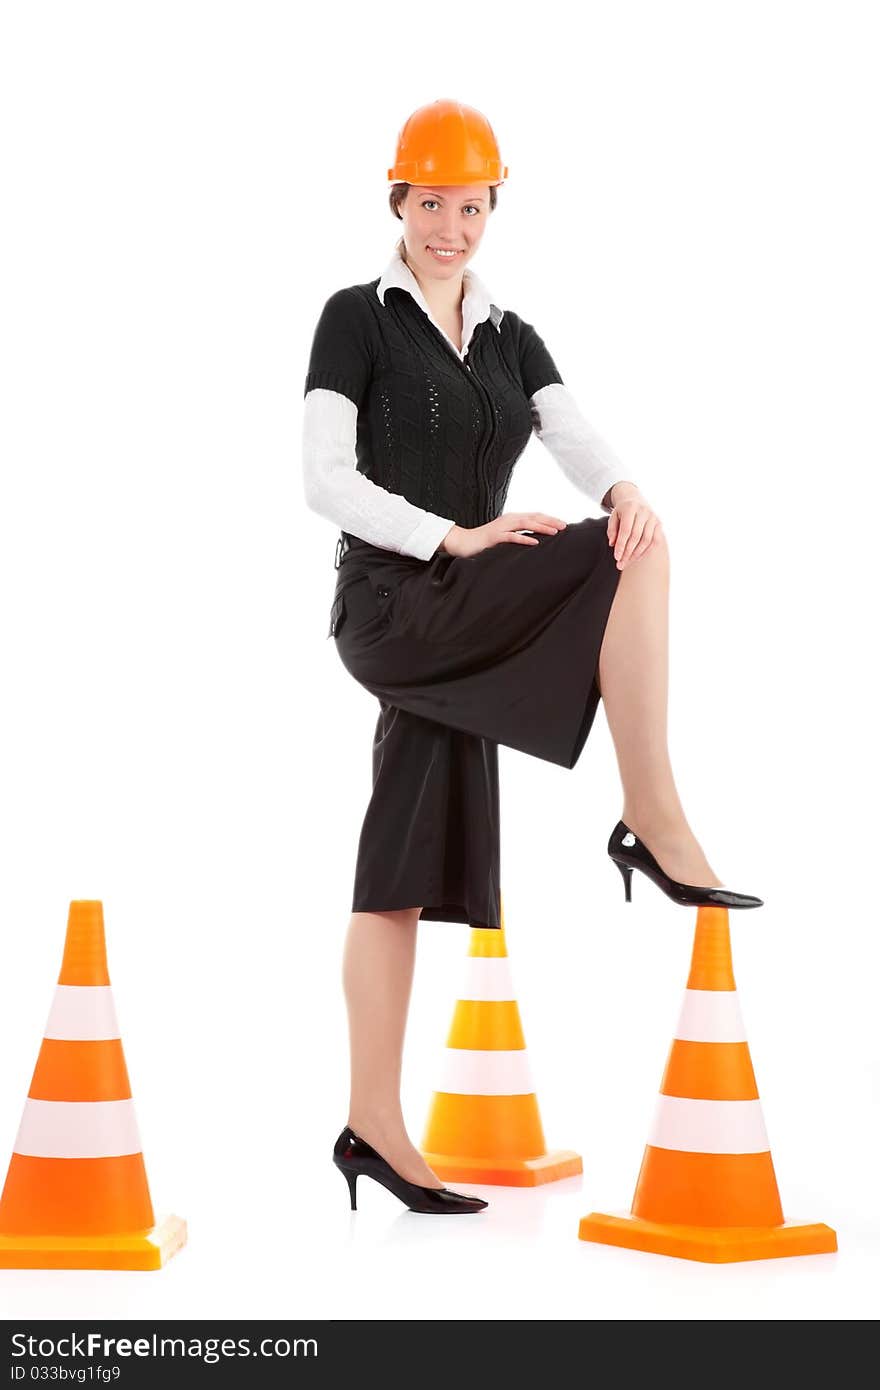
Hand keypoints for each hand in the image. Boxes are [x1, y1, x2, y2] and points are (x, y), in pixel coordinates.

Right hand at [440, 513, 567, 558]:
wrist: (463, 543)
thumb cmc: (485, 542)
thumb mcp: (505, 537)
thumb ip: (518, 536)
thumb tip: (535, 541)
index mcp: (512, 520)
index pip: (534, 516)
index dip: (549, 519)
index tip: (563, 524)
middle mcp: (508, 520)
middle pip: (533, 517)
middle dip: (550, 521)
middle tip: (565, 526)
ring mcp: (501, 528)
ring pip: (524, 524)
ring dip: (541, 527)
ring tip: (555, 532)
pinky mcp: (494, 537)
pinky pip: (511, 537)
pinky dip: (523, 539)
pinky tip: (535, 543)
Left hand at [606, 483, 662, 569]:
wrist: (635, 500)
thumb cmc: (622, 511)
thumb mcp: (613, 516)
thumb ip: (612, 530)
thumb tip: (613, 544)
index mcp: (630, 508)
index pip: (626, 530)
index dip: (621, 545)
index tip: (616, 557)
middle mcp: (644, 511)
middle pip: (636, 537)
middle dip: (627, 552)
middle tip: (620, 564)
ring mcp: (653, 517)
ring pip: (646, 540)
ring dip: (636, 554)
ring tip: (627, 562)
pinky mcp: (659, 523)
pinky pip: (655, 541)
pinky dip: (646, 551)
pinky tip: (637, 558)